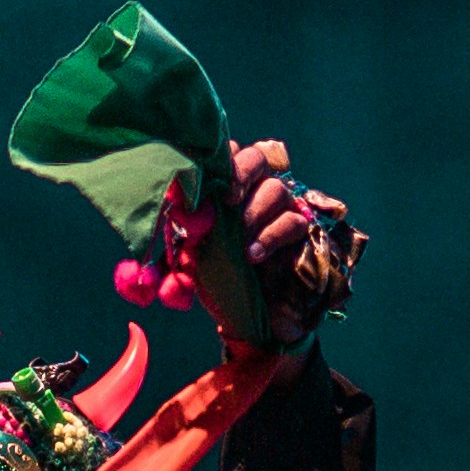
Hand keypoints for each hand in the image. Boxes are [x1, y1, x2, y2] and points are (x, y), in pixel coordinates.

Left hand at [194, 134, 363, 352]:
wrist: (242, 318)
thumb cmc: (213, 278)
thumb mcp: (187, 254)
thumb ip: (179, 230)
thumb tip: (171, 203)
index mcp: (226, 188)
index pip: (228, 153)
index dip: (220, 159)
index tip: (207, 180)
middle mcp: (254, 191)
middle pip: (257, 158)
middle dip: (242, 173)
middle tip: (230, 199)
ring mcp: (279, 210)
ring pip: (275, 190)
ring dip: (254, 213)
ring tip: (239, 240)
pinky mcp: (298, 233)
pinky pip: (292, 222)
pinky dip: (271, 236)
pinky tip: (253, 255)